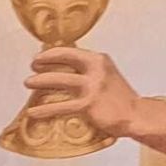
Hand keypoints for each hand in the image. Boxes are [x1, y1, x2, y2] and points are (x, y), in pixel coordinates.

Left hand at [25, 48, 165, 157]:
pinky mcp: (88, 104)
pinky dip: (43, 110)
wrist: (136, 114)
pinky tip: (32, 112)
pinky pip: (60, 106)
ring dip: (40, 81)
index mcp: (99, 60)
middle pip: (63, 60)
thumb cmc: (117, 97)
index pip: (70, 51)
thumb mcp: (105, 75)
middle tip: (32, 68)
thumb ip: (87, 70)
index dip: (51, 53)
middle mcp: (96, 69)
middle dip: (43, 63)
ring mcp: (92, 86)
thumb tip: (62, 68)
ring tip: (28, 83)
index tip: (38, 58)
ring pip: (59, 81)